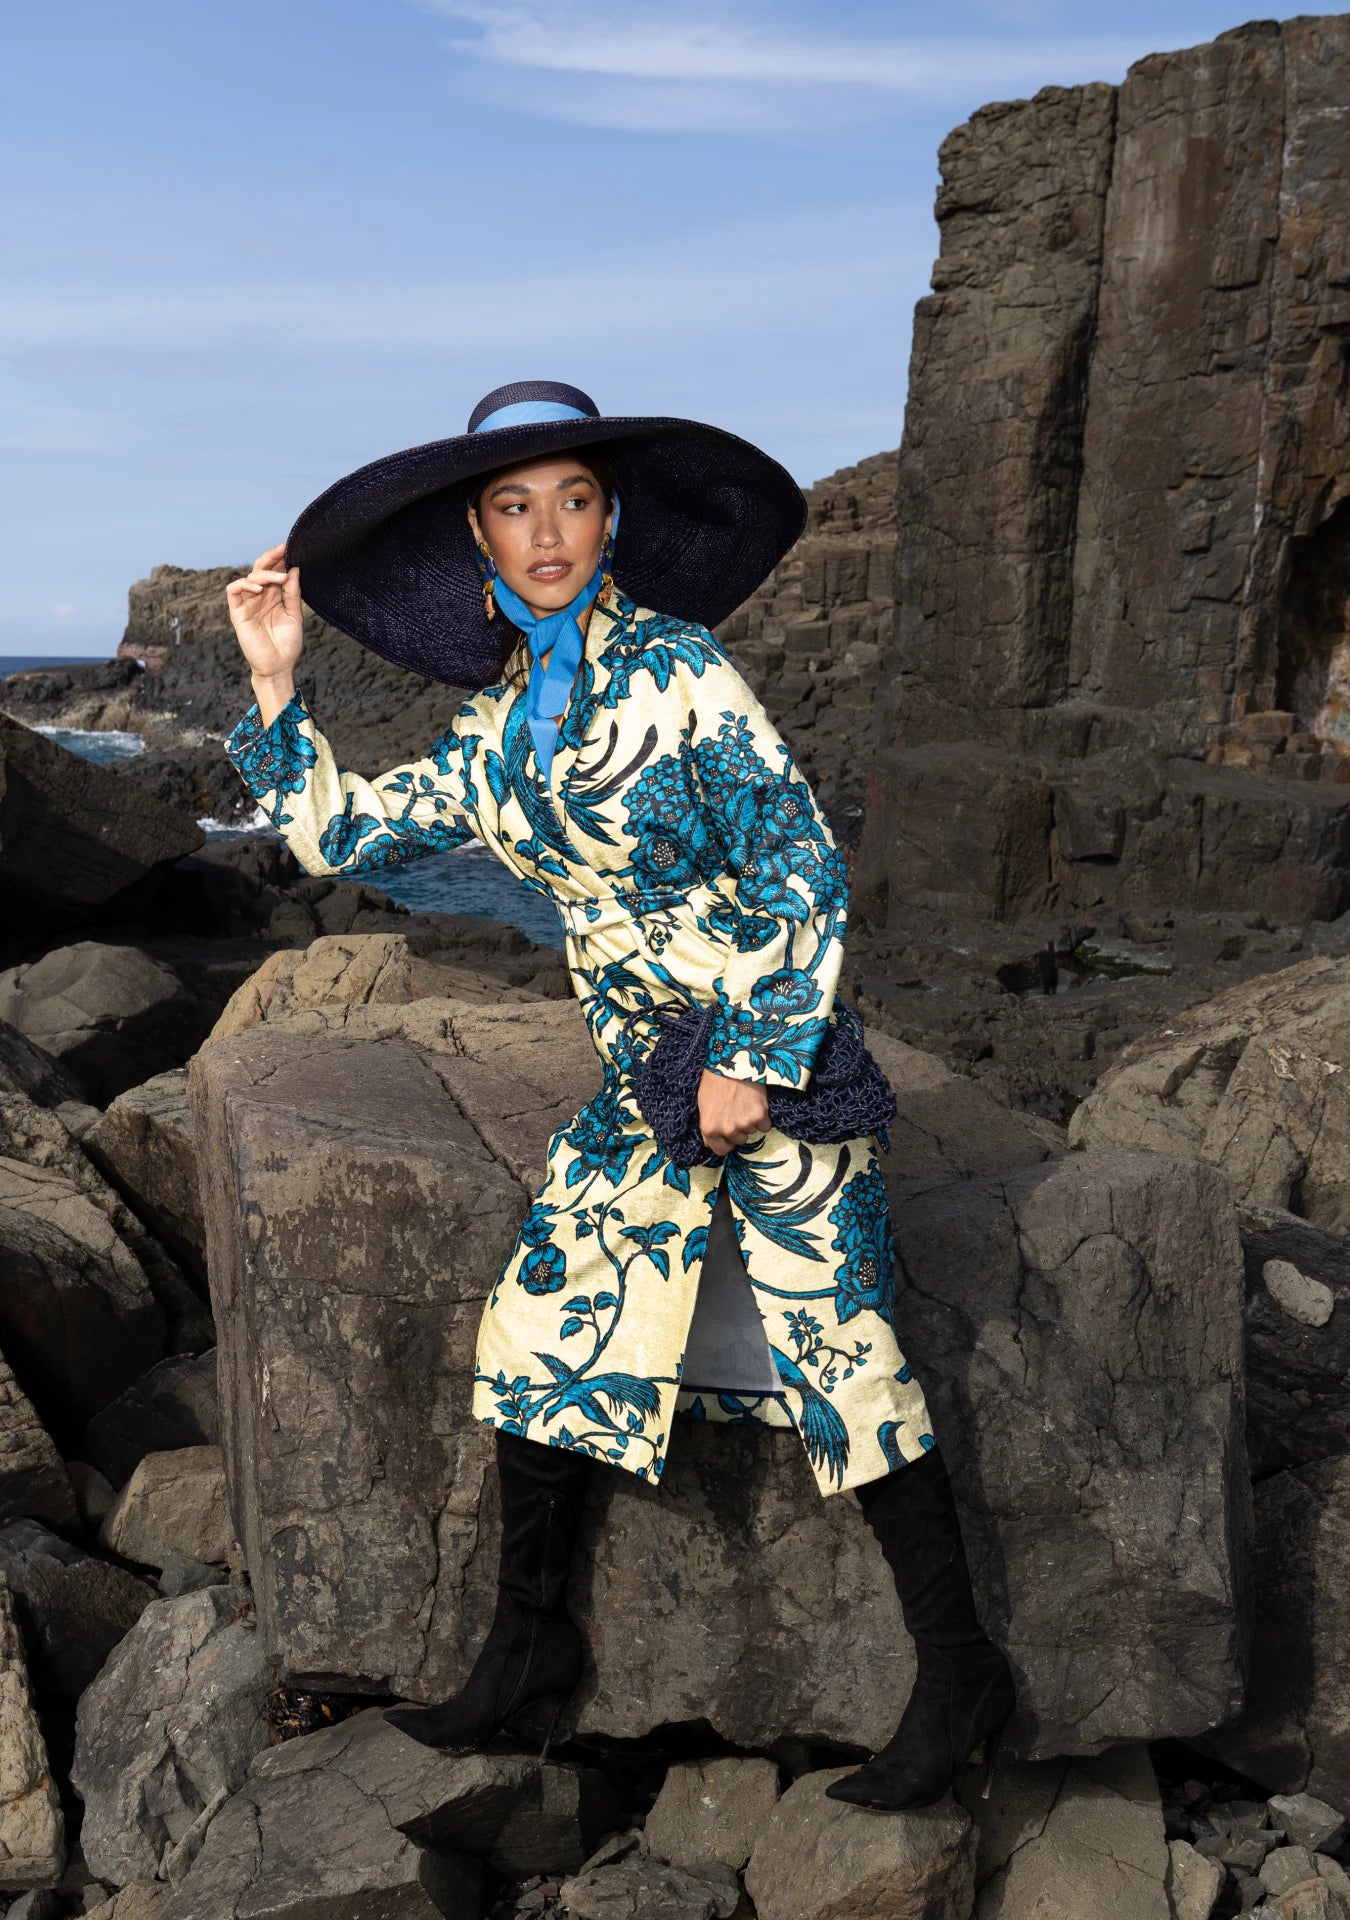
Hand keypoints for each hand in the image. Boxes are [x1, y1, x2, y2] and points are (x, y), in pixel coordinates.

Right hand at [225, 544, 304, 687]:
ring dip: (264, 574)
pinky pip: (234, 590)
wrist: (278, 666)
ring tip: (279, 579)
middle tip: (283, 550)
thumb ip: (292, 592)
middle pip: (260, 569)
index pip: (274, 571)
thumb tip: (295, 569)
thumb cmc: (287, 644)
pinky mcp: (237, 612)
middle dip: (271, 558)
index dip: (280, 559)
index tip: (290, 549)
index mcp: (273, 596)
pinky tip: (260, 589)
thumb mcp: (295, 615)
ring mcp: (248, 603)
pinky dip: (245, 584)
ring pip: (249, 577)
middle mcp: (260, 597)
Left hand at [698, 1068, 769, 1156]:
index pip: (720, 1150)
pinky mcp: (760, 1115)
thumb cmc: (715, 1080)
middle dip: (739, 1129)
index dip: (725, 1142)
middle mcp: (727, 1129)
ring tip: (745, 1103)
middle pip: (739, 1140)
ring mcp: (745, 1123)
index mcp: (710, 1128)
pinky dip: (763, 1117)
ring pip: (752, 1132)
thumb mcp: (703, 1104)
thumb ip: (708, 1126)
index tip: (728, 1135)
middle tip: (737, 1111)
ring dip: (751, 1121)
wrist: (733, 1061)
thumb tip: (711, 1142)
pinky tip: (757, 1103)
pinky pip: (765, 1126)